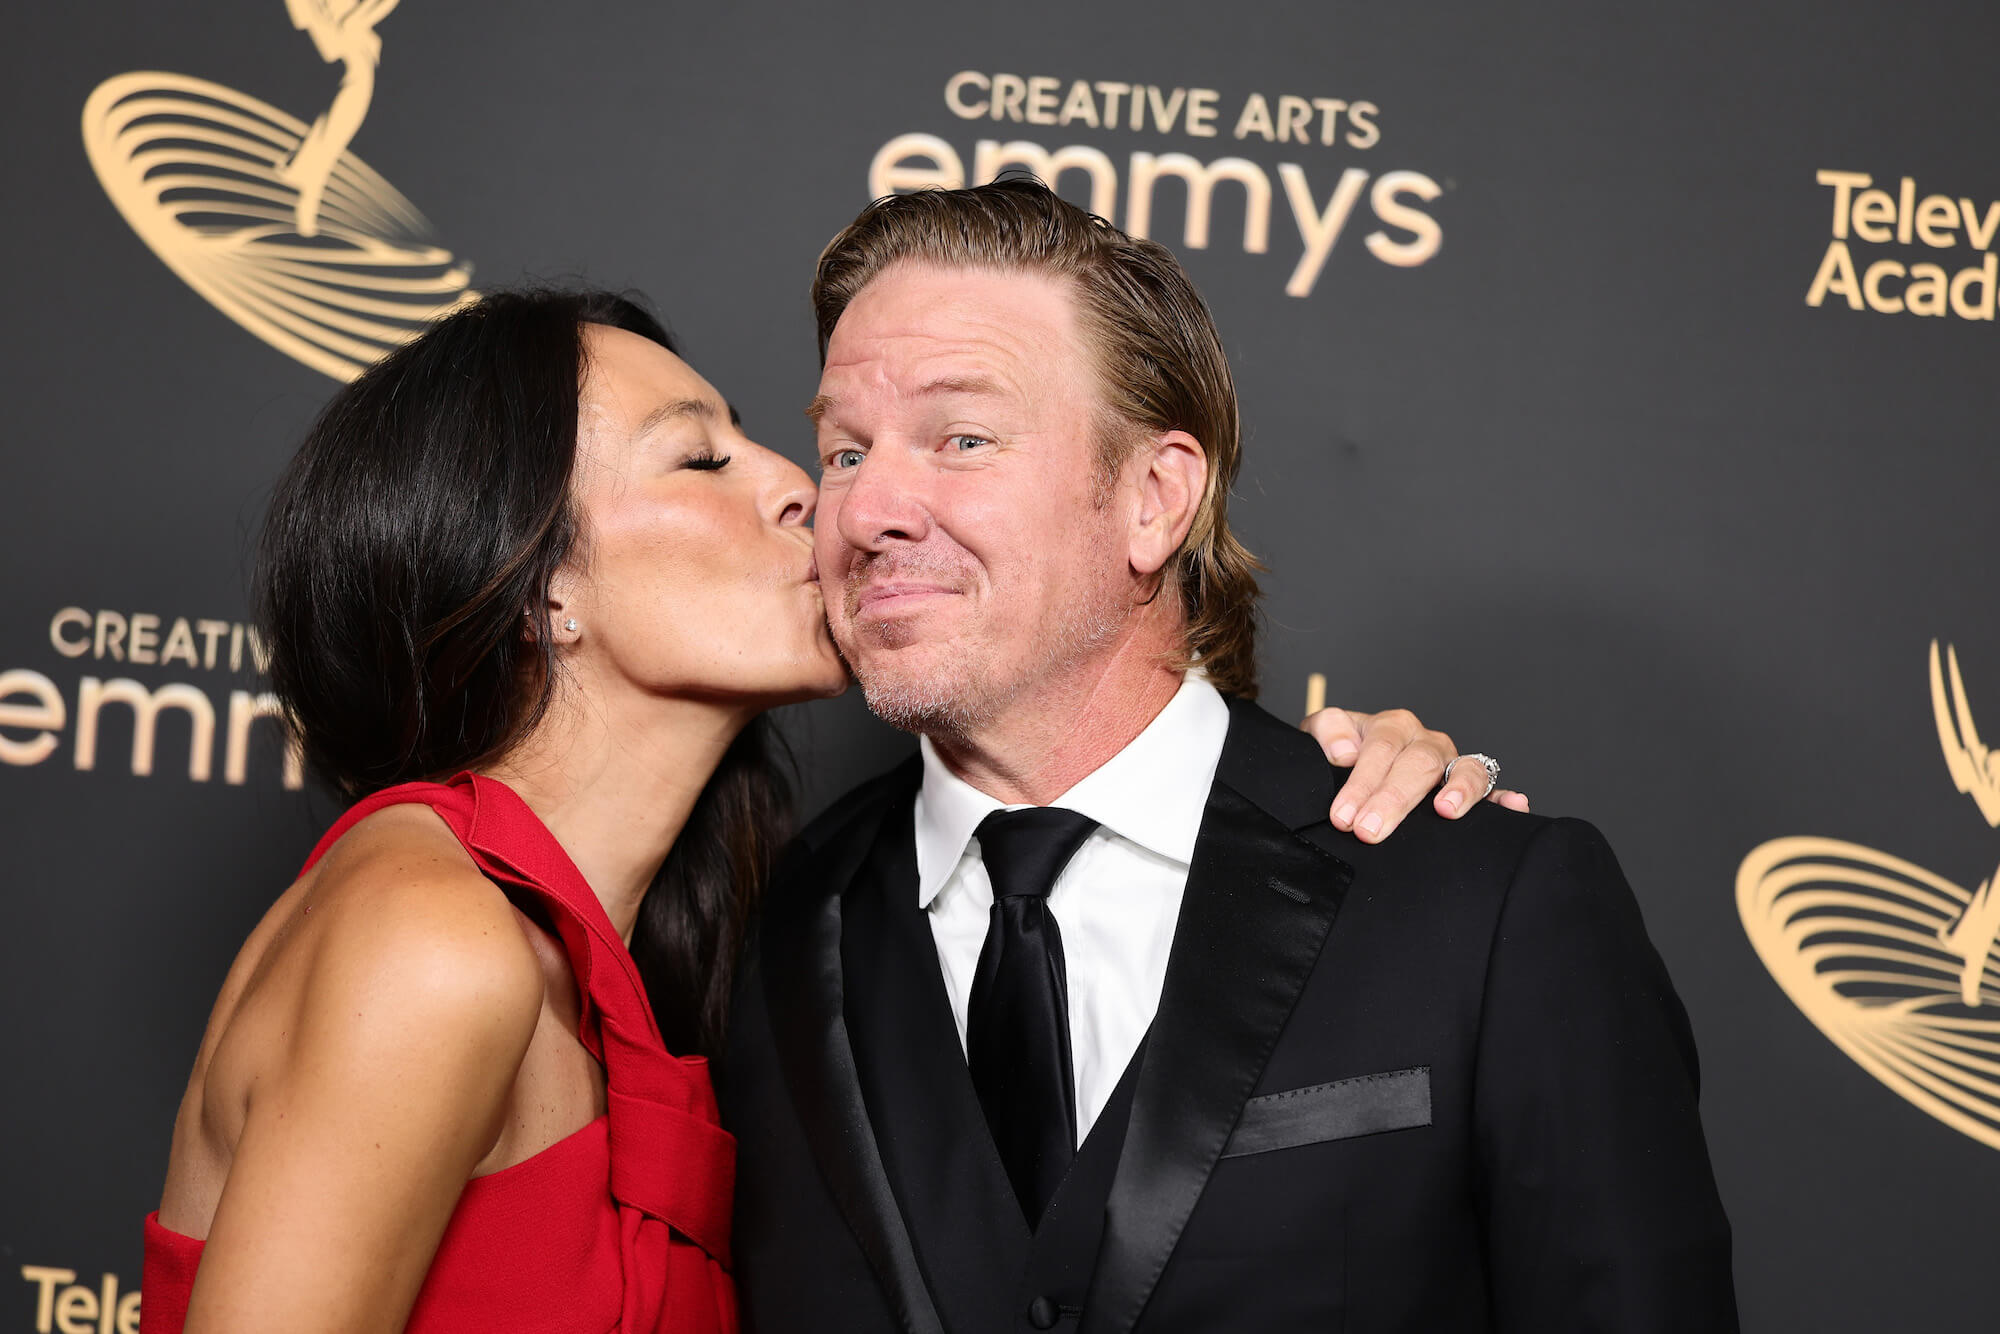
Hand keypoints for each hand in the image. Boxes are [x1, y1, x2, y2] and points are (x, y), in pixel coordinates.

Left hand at [1302, 707, 1530, 843]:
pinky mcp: (1469, 790)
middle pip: (1419, 763)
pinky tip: (1514, 806)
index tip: (1343, 816)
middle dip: (1394, 799)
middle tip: (1369, 831)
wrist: (1348, 766)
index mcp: (1393, 727)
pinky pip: (1493, 791)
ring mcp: (1451, 765)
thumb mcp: (1320, 735)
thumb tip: (1345, 753)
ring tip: (1446, 811)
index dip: (1362, 784)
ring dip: (1459, 790)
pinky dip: (1504, 798)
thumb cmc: (1338, 755)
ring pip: (1466, 769)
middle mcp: (1427, 742)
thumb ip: (1327, 731)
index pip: (1381, 750)